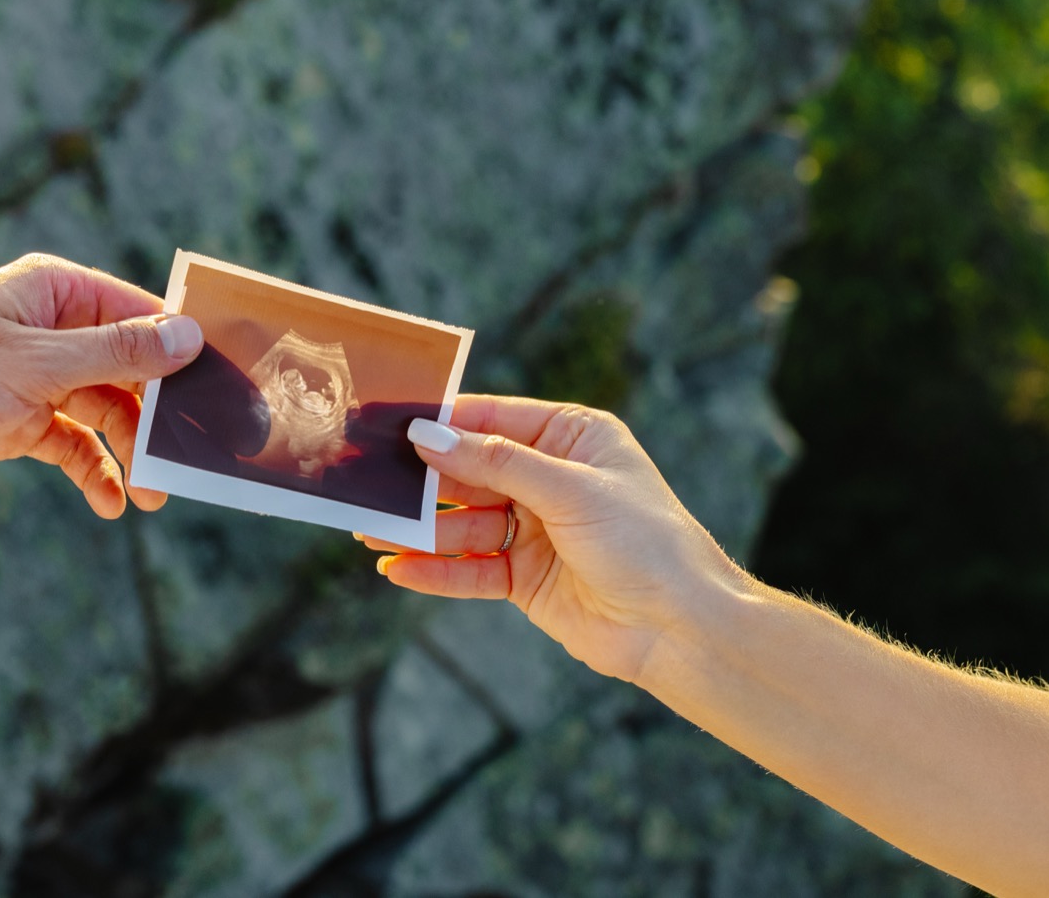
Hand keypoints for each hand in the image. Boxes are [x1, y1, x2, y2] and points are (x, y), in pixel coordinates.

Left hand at [0, 253, 202, 517]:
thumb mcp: (32, 362)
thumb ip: (115, 353)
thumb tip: (186, 338)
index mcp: (59, 295)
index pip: (144, 317)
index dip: (187, 354)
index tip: (227, 394)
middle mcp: (52, 334)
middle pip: (132, 372)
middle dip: (161, 417)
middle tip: (190, 463)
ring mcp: (35, 380)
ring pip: (107, 414)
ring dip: (131, 453)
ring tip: (152, 496)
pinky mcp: (15, 423)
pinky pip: (72, 446)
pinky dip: (93, 472)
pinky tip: (109, 503)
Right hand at [359, 395, 744, 682]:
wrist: (680, 627)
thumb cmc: (645, 542)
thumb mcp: (570, 490)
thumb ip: (495, 463)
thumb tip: (430, 436)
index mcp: (571, 437)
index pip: (492, 420)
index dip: (443, 423)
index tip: (390, 426)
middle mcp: (550, 479)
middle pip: (470, 473)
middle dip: (422, 482)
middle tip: (368, 484)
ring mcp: (535, 530)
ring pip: (464, 524)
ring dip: (421, 531)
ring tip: (370, 532)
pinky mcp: (525, 578)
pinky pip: (471, 570)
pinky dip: (437, 571)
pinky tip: (399, 570)